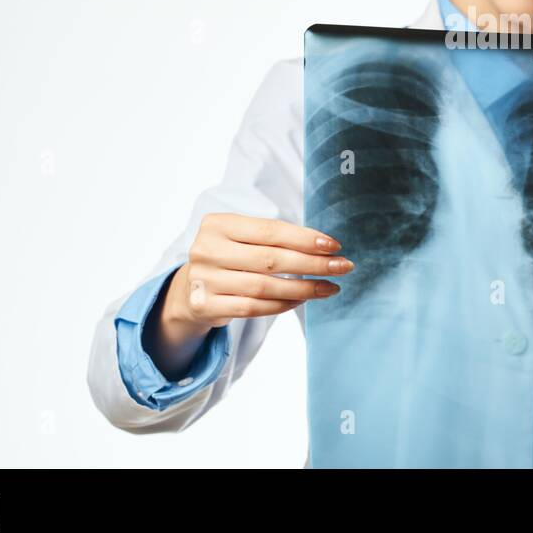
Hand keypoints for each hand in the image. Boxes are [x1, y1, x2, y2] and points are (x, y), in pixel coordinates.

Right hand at [146, 214, 352, 377]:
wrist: (189, 290)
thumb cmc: (229, 257)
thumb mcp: (242, 238)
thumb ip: (273, 238)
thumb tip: (325, 247)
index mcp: (217, 224)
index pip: (269, 230)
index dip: (305, 238)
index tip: (334, 246)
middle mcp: (206, 250)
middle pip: (271, 259)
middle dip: (313, 264)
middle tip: (343, 267)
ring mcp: (204, 280)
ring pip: (265, 286)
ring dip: (304, 288)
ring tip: (329, 287)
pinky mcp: (205, 306)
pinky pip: (253, 307)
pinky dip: (282, 304)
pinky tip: (303, 299)